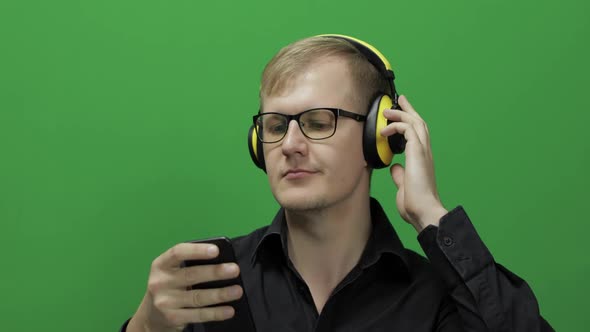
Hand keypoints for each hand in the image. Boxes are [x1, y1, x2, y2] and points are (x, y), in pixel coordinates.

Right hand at [127, 243, 242, 331]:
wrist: (151, 315)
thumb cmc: (170, 286)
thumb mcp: (172, 272)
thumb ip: (189, 265)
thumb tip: (222, 261)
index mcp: (161, 264)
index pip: (178, 252)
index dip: (197, 250)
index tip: (216, 250)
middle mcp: (160, 282)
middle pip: (191, 275)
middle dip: (215, 272)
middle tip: (234, 269)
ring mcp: (165, 301)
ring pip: (197, 297)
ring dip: (220, 294)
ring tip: (237, 290)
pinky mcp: (173, 318)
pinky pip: (198, 315)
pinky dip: (215, 313)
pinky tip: (229, 310)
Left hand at [380, 95, 447, 231]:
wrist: (424, 211)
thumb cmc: (416, 204)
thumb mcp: (404, 186)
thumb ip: (400, 175)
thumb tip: (395, 168)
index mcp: (422, 160)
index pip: (417, 136)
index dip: (409, 123)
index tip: (400, 115)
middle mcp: (425, 153)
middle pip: (419, 124)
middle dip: (409, 111)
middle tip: (401, 100)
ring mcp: (423, 152)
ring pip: (416, 123)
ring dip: (402, 114)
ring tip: (388, 110)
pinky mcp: (418, 153)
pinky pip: (409, 130)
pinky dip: (397, 125)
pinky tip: (386, 129)